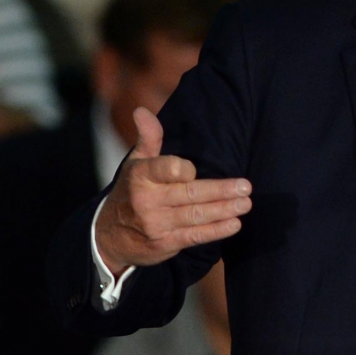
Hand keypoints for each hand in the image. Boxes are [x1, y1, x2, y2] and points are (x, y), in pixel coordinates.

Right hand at [95, 107, 251, 275]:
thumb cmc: (131, 191)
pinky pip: (195, 236)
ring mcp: (156, 225)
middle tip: (246, 186)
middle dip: (221, 191)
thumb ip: (148, 138)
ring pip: (196, 215)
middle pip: (190, 194)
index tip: (195, 170)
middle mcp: (147, 201)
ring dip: (224, 210)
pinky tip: (234, 223)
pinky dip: (217, 230)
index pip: (167, 169)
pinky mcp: (165, 244)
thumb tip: (141, 110)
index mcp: (140, 176)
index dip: (183, 169)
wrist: (110, 237)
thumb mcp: (135, 163)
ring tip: (245, 203)